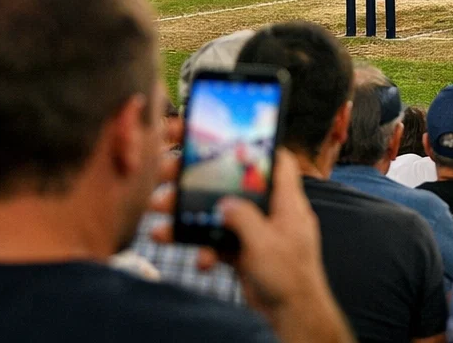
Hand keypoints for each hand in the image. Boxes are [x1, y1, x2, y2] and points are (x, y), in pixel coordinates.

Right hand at [150, 151, 352, 341]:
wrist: (290, 315)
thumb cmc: (290, 277)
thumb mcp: (266, 243)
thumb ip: (244, 218)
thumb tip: (224, 203)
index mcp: (287, 202)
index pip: (279, 163)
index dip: (260, 147)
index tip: (230, 137)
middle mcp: (272, 213)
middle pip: (236, 187)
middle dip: (202, 183)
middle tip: (170, 175)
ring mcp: (257, 233)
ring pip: (220, 216)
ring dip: (192, 219)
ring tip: (162, 221)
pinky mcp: (244, 253)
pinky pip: (219, 243)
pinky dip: (205, 249)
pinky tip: (199, 260)